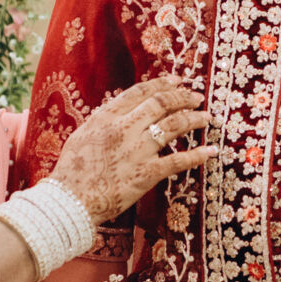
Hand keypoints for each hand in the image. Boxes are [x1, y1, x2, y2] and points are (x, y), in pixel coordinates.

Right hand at [53, 77, 214, 226]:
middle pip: (161, 103)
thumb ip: (104, 120)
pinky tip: (211, 151)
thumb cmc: (72, 170)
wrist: (70, 201)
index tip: (178, 80)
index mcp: (106, 117)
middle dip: (184, 97)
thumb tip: (120, 110)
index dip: (162, 83)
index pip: (140, 92)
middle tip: (197, 97)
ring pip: (174, 126)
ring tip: (207, 118)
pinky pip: (178, 161)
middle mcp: (124, 128)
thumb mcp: (83, 135)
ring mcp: (136, 151)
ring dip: (194, 120)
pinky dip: (198, 155)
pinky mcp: (146, 174)